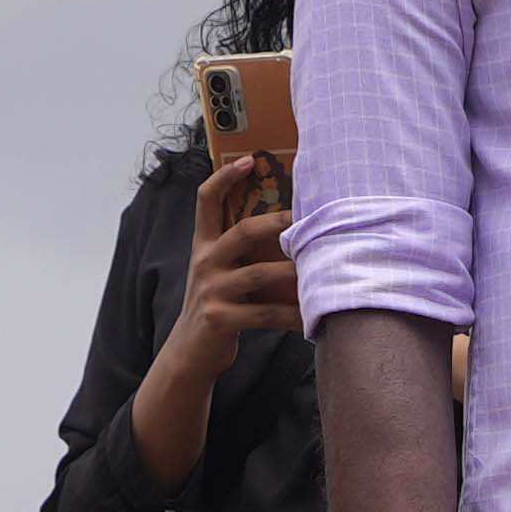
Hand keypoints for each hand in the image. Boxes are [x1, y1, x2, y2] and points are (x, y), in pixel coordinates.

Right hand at [167, 146, 294, 352]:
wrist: (190, 352)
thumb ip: (241, 251)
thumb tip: (290, 227)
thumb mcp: (221, 272)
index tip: (249, 160)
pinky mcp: (219, 319)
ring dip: (294, 272)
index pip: (206, 200)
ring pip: (259, 274)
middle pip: (242, 232)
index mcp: (203, 245)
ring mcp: (210, 291)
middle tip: (308, 219)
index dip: (224, 177)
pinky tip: (310, 316)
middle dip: (278, 223)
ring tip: (321, 268)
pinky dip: (291, 315)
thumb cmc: (219, 305)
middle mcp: (204, 262)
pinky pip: (264, 313)